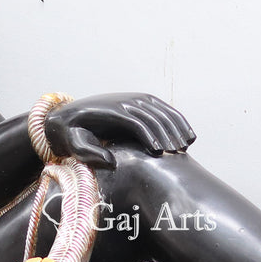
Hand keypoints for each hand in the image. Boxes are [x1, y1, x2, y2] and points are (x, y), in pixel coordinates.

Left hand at [44, 93, 195, 168]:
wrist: (71, 115)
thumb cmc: (73, 134)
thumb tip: (112, 162)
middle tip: (176, 155)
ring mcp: (136, 99)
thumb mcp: (75, 145)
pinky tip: (189, 137)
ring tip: (185, 148)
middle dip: (166, 135)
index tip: (159, 153)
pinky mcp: (143, 101)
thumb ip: (89, 154)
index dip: (149, 136)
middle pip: (153, 117)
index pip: (136, 122)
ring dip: (176, 129)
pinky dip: (178, 122)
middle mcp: (126, 101)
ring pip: (163, 112)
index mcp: (110, 112)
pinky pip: (165, 110)